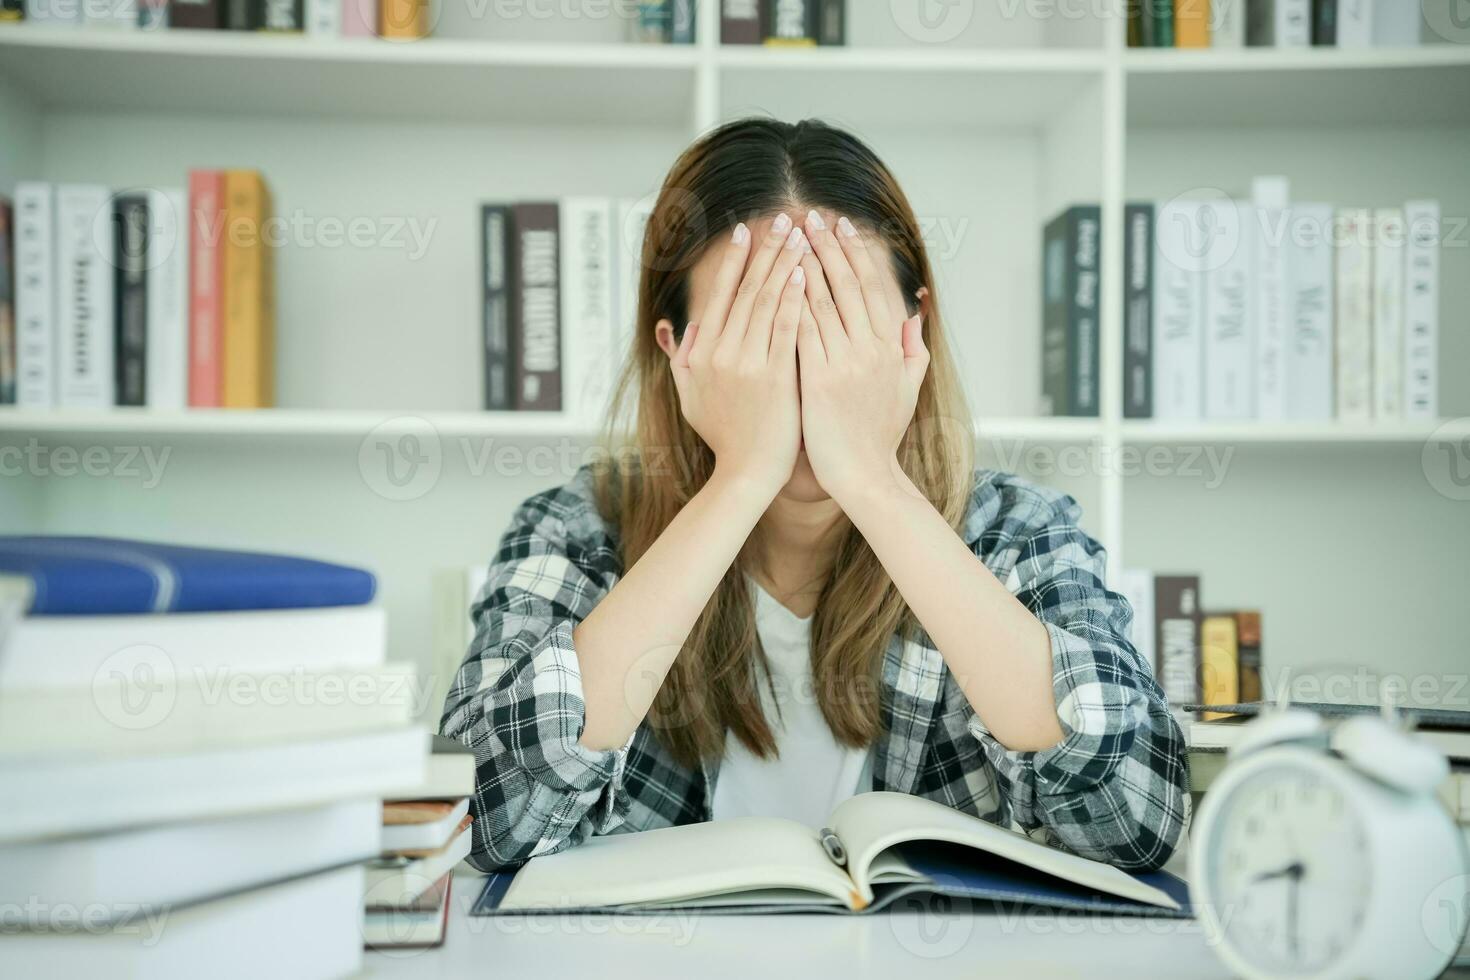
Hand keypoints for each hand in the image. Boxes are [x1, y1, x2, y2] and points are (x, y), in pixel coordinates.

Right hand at [671, 213, 806, 497]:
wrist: (746, 474)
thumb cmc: (724, 437)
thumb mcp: (690, 397)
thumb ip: (683, 360)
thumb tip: (679, 329)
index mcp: (702, 354)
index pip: (721, 295)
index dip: (735, 260)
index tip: (746, 231)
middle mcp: (721, 353)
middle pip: (746, 290)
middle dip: (766, 250)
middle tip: (783, 219)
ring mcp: (747, 365)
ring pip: (766, 302)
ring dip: (784, 264)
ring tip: (801, 235)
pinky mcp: (774, 378)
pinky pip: (786, 329)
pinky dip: (794, 299)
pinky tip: (805, 274)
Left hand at [795, 209, 927, 504]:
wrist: (863, 476)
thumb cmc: (880, 435)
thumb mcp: (908, 389)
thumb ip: (912, 349)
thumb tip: (913, 314)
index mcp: (892, 347)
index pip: (874, 287)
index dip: (857, 254)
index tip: (842, 228)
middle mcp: (872, 350)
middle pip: (848, 285)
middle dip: (828, 247)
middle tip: (811, 217)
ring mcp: (846, 364)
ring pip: (824, 301)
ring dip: (806, 265)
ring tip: (790, 237)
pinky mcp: (820, 381)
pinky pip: (803, 332)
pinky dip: (792, 303)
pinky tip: (778, 280)